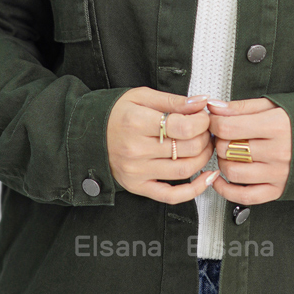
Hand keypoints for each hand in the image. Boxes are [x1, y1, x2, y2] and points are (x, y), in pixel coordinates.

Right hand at [106, 88, 217, 204]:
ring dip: (203, 159)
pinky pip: (171, 196)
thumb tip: (200, 103)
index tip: (204, 117)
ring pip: (184, 170)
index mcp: (136, 122)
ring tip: (204, 147)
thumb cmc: (115, 114)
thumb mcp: (141, 96)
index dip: (202, 122)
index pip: (183, 127)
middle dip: (205, 138)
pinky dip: (194, 190)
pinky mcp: (137, 186)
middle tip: (205, 130)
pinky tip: (205, 178)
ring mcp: (136, 171)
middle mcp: (135, 149)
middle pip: (187, 148)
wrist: (88, 135)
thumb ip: (173, 100)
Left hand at [207, 98, 291, 204]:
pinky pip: (244, 196)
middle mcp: (278, 152)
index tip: (215, 121)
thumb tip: (215, 107)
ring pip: (232, 172)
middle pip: (227, 149)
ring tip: (230, 153)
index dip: (214, 123)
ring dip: (223, 162)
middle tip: (224, 135)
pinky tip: (221, 179)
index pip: (227, 127)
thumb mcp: (275, 105)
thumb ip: (242, 107)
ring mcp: (278, 173)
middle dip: (219, 141)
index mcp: (277, 126)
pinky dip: (226, 190)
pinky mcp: (278, 190)